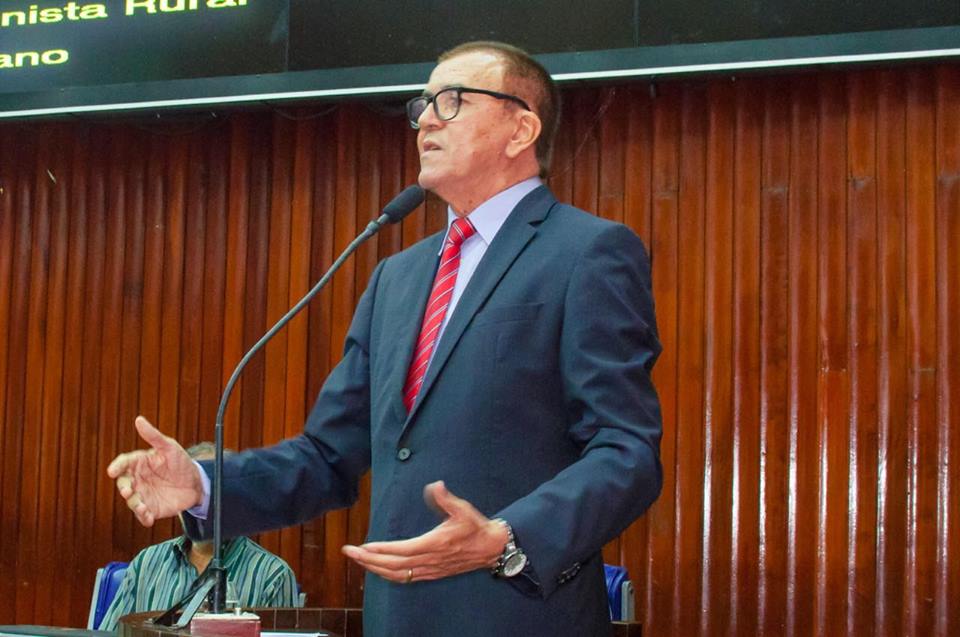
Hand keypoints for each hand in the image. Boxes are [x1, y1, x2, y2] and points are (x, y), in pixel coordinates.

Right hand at [106, 416, 203, 526]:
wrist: (196, 482)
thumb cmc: (180, 462)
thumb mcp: (169, 447)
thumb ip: (153, 436)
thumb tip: (139, 420)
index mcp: (139, 463)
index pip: (124, 463)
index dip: (117, 467)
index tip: (112, 471)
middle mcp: (138, 480)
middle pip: (124, 484)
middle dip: (124, 488)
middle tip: (128, 491)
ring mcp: (143, 494)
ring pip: (132, 501)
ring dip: (134, 505)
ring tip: (142, 506)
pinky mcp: (151, 508)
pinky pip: (144, 515)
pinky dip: (144, 518)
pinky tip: (148, 517)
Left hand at [342, 481, 508, 583]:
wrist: (490, 549)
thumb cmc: (475, 527)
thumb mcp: (463, 509)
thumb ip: (446, 498)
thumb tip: (435, 485)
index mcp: (435, 544)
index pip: (402, 551)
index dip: (381, 550)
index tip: (363, 546)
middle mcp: (430, 560)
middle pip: (394, 565)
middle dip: (369, 560)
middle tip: (349, 552)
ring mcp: (430, 569)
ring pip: (397, 575)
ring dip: (375, 569)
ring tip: (358, 560)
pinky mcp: (431, 573)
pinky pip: (405, 579)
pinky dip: (388, 575)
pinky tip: (378, 570)